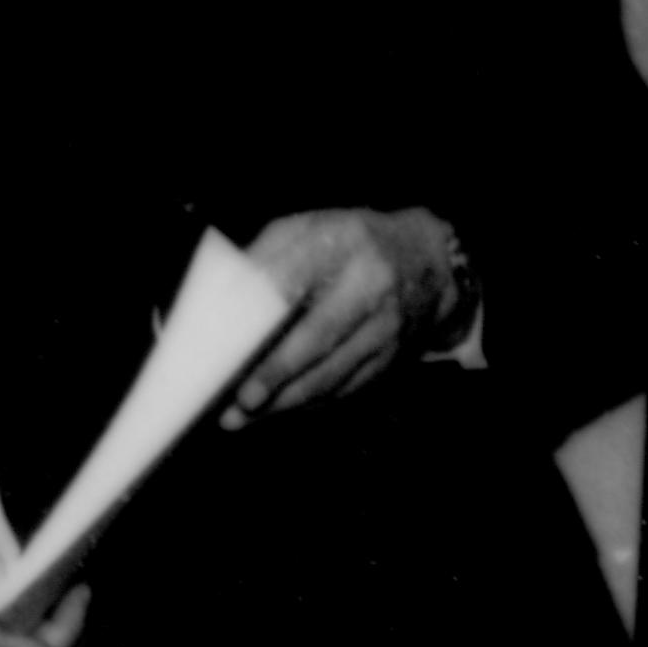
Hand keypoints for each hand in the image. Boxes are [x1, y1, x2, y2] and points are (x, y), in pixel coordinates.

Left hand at [225, 206, 465, 426]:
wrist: (430, 263)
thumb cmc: (351, 244)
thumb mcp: (312, 228)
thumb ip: (268, 255)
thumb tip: (217, 299)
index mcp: (346, 243)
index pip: (296, 278)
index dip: (261, 311)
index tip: (226, 339)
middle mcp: (372, 284)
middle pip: (320, 335)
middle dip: (277, 371)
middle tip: (241, 398)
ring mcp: (387, 327)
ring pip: (332, 373)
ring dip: (284, 401)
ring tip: (240, 418)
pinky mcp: (392, 358)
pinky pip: (345, 389)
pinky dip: (307, 404)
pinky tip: (276, 412)